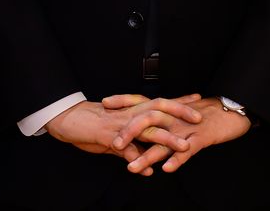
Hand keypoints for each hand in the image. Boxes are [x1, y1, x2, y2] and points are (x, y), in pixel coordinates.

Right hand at [46, 96, 202, 175]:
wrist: (69, 120)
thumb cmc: (93, 125)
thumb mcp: (118, 137)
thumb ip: (135, 150)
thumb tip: (149, 166)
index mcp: (133, 110)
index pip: (161, 103)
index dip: (179, 101)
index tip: (198, 98)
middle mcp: (130, 114)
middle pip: (160, 109)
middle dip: (180, 112)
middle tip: (199, 118)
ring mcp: (121, 125)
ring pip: (148, 129)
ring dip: (166, 138)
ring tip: (183, 146)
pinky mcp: (109, 137)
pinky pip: (126, 150)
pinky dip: (137, 159)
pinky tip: (147, 170)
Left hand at [109, 95, 251, 174]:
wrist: (232, 110)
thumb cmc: (207, 112)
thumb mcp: (182, 112)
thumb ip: (164, 117)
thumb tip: (145, 124)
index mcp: (169, 108)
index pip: (142, 101)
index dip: (124, 100)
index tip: (105, 103)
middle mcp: (175, 116)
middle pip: (148, 120)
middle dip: (130, 132)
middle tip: (113, 144)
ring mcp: (187, 127)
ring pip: (164, 141)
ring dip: (147, 155)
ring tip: (132, 167)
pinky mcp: (202, 138)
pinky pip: (188, 150)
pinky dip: (177, 159)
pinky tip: (167, 169)